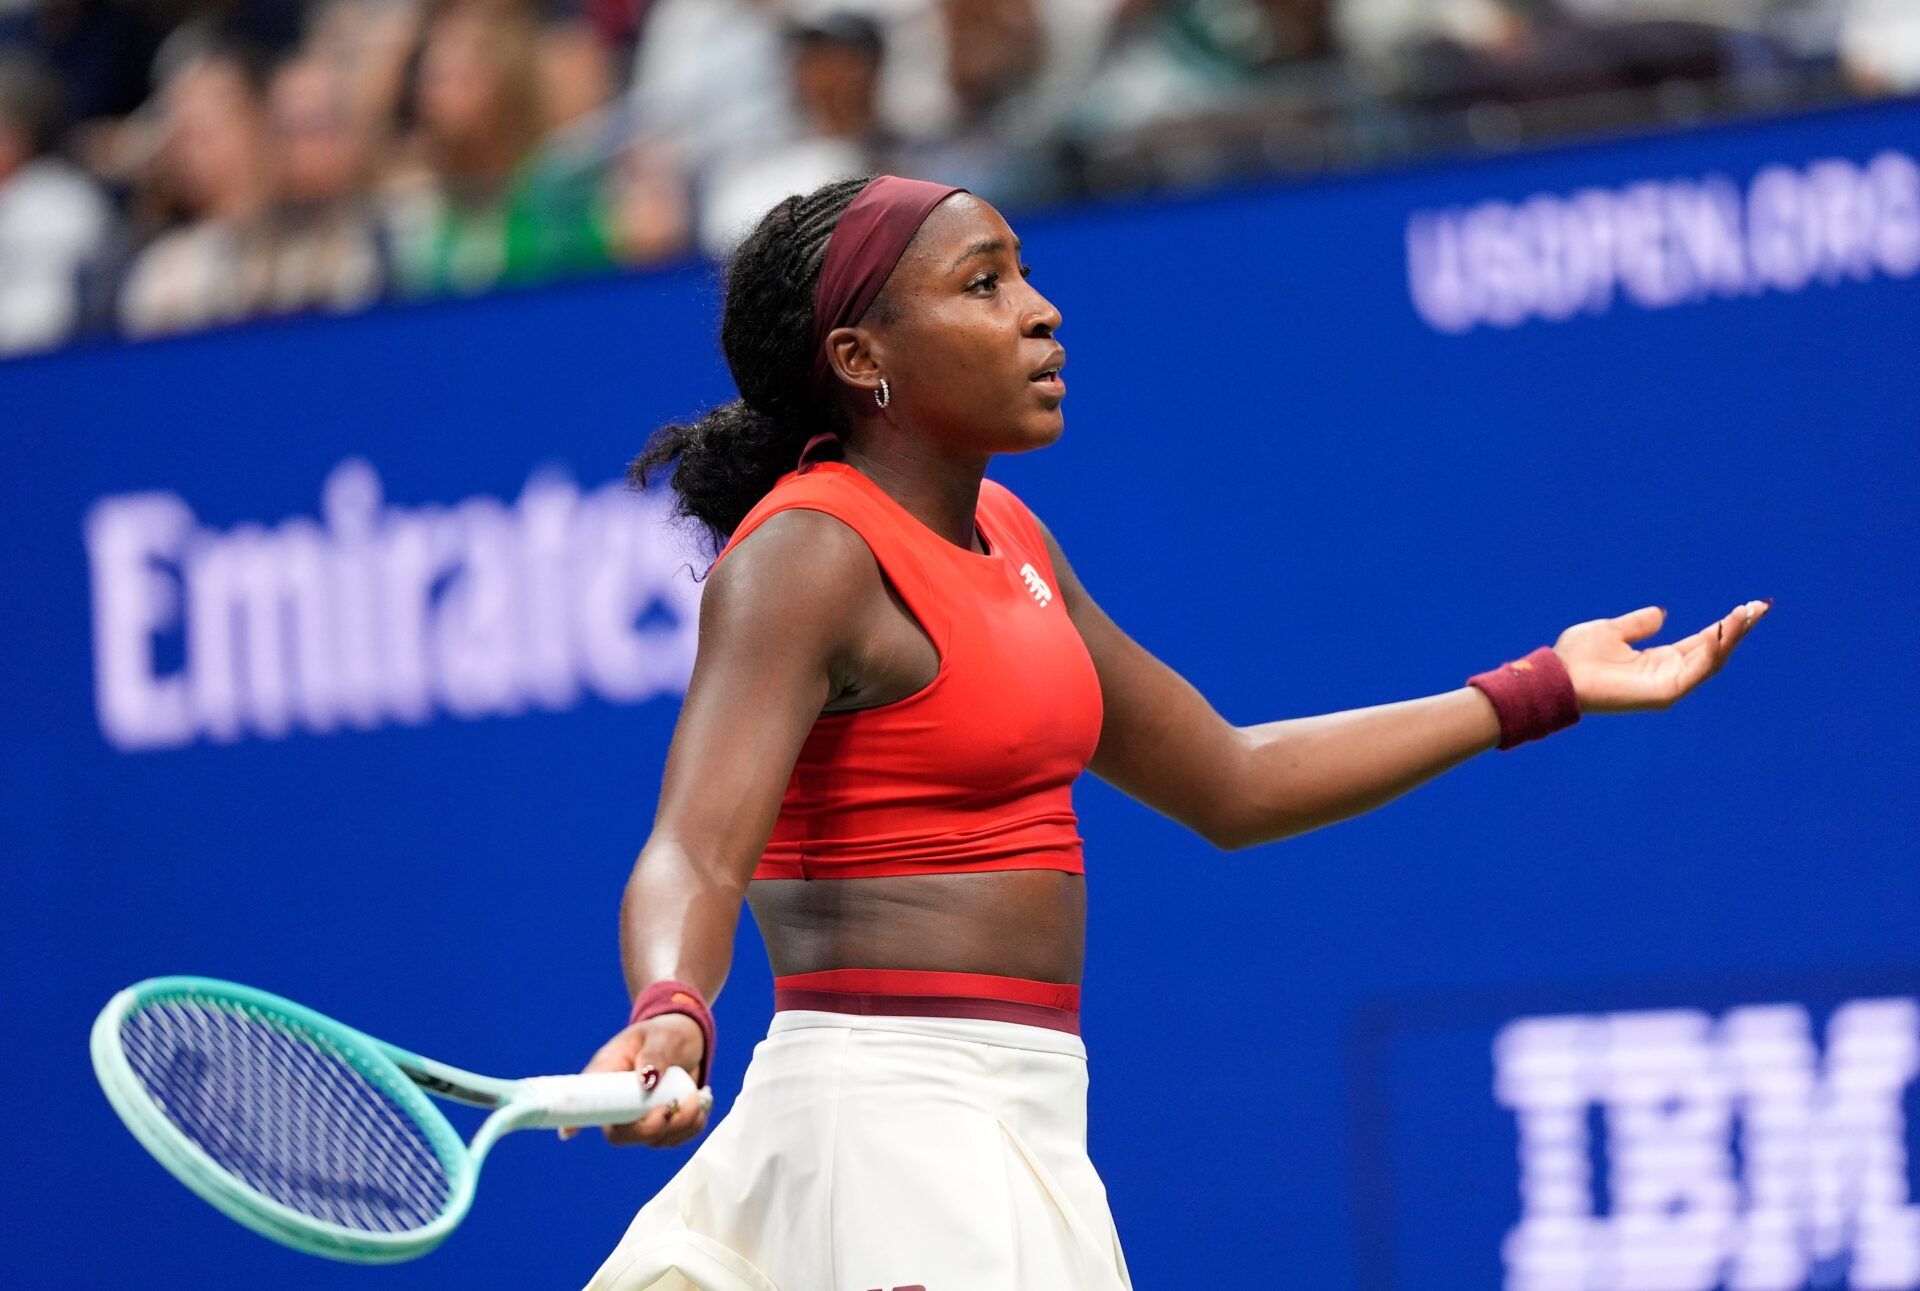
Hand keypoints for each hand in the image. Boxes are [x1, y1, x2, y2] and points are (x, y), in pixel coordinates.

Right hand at [558, 1013, 710, 1147]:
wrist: (685, 1037)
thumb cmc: (664, 1032)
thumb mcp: (660, 1036)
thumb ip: (654, 1055)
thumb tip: (647, 1080)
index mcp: (607, 1077)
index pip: (585, 1105)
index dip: (576, 1121)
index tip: (570, 1132)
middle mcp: (620, 1103)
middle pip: (622, 1135)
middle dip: (652, 1128)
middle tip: (673, 1106)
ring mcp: (641, 1116)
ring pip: (653, 1140)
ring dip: (680, 1125)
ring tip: (695, 1097)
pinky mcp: (663, 1122)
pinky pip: (675, 1138)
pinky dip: (692, 1125)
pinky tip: (700, 1103)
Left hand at [1553, 601, 1769, 713]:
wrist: (1557, 675)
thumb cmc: (1577, 655)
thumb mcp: (1612, 630)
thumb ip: (1639, 624)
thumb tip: (1662, 614)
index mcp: (1658, 660)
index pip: (1701, 642)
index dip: (1725, 626)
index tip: (1748, 607)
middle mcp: (1667, 673)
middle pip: (1713, 651)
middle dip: (1738, 629)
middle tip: (1760, 607)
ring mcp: (1667, 685)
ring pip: (1711, 660)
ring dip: (1732, 637)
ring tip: (1749, 614)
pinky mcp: (1663, 694)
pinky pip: (1696, 671)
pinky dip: (1711, 651)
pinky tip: (1722, 631)